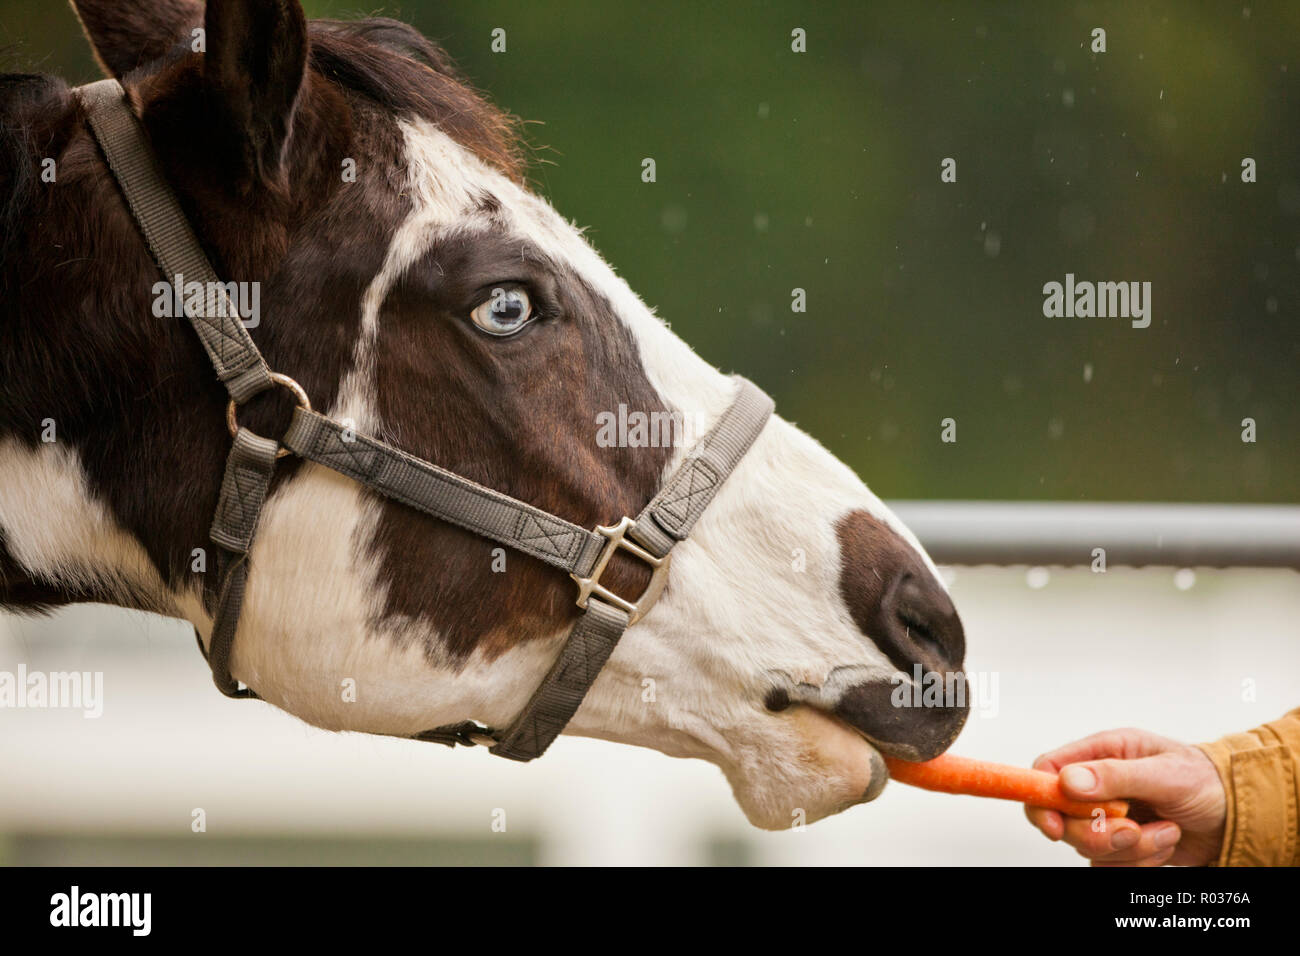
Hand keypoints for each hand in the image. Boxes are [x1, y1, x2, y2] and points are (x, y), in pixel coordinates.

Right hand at [1025, 728, 1226, 866]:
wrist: (1240, 817)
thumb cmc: (1208, 781)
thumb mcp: (1165, 773)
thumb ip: (1114, 775)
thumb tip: (1067, 781)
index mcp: (1102, 753)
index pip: (1048, 771)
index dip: (1041, 798)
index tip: (1054, 825)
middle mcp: (1099, 785)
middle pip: (1062, 817)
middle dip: (1096, 833)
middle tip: (1132, 832)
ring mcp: (1109, 817)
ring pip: (1088, 845)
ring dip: (1131, 848)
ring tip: (1166, 831)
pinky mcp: (1123, 845)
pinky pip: (1110, 864)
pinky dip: (1140, 862)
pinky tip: (1165, 842)